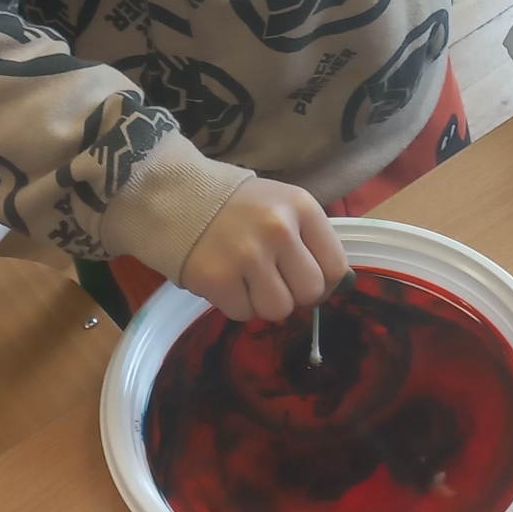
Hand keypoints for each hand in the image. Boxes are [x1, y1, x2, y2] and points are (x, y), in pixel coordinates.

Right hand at [181, 176, 348, 322]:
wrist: (174, 197)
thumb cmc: (236, 206)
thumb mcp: (282, 206)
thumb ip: (310, 241)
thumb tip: (338, 286)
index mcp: (302, 207)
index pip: (335, 267)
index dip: (322, 282)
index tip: (302, 278)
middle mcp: (279, 229)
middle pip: (310, 292)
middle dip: (292, 293)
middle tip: (271, 279)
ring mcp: (247, 255)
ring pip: (278, 310)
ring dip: (263, 302)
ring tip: (245, 279)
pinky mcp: (217, 279)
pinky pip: (243, 314)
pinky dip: (234, 304)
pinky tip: (224, 280)